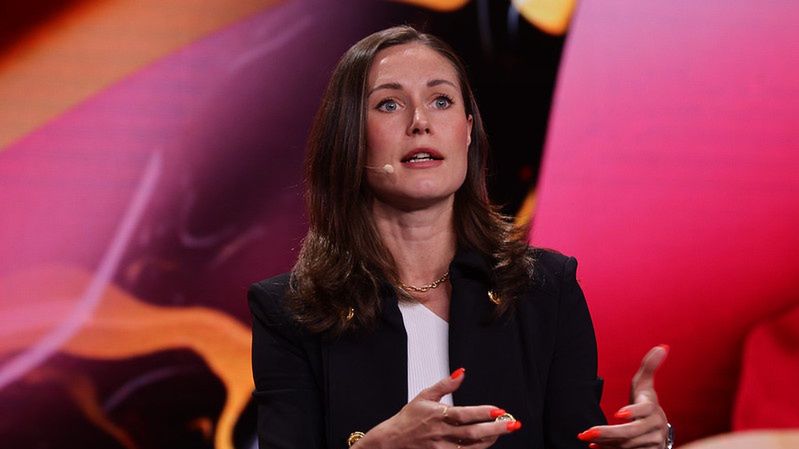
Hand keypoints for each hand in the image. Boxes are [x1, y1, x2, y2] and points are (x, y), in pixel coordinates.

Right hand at [356, 368, 521, 448]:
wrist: (392, 441)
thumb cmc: (408, 418)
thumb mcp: (424, 396)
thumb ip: (445, 385)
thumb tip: (461, 373)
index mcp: (439, 416)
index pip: (465, 414)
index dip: (483, 413)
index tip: (499, 410)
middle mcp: (442, 433)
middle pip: (473, 433)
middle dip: (495, 429)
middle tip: (512, 424)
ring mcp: (442, 448)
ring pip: (471, 447)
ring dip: (489, 440)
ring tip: (502, 432)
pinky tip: (487, 443)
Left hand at [578, 345, 670, 448]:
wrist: (655, 430)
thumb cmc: (645, 402)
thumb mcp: (644, 385)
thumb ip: (649, 367)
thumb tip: (663, 346)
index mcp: (652, 409)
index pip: (645, 409)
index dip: (633, 412)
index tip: (617, 413)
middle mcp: (654, 427)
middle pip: (631, 432)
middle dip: (608, 433)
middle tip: (586, 433)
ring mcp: (652, 443)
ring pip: (627, 445)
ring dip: (606, 443)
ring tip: (587, 438)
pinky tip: (596, 448)